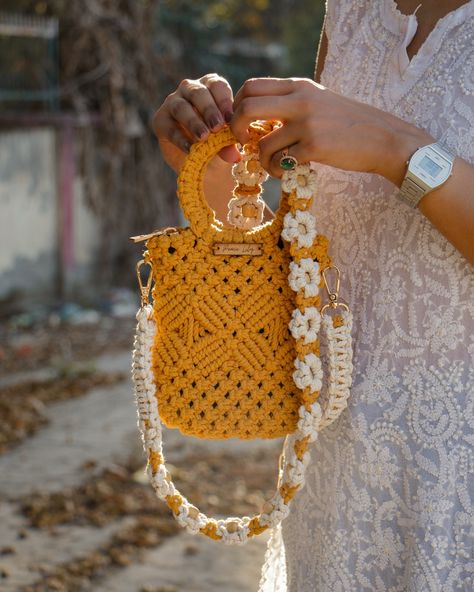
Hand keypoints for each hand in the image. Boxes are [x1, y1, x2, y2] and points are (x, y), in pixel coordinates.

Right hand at [152, 73, 240, 172]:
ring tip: (203, 137)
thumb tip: (233, 156)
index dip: (223, 100)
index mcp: (211, 88)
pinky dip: (180, 138)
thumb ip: (229, 145)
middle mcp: (190, 90)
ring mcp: (173, 103)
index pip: (217, 85)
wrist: (202, 164)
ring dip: (193, 122)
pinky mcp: (160, 120)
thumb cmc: (219, 144)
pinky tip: (190, 149)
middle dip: (208, 110)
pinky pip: (169, 127)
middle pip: (198, 93)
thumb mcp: (227, 143)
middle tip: (217, 127)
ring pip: (180, 107)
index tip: (230, 118)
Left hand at [230, 77, 432, 183]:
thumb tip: (257, 120)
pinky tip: (289, 171)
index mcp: (299, 87)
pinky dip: (278, 171)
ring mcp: (307, 123)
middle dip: (235, 129)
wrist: (384, 139)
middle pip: (247, 108)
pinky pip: (280, 162)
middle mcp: (300, 100)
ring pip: (262, 144)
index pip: (251, 87)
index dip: (237, 107)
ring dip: (262, 160)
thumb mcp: (319, 102)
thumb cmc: (349, 125)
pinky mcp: (314, 147)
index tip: (243, 124)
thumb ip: (290, 105)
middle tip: (243, 144)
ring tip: (275, 165)